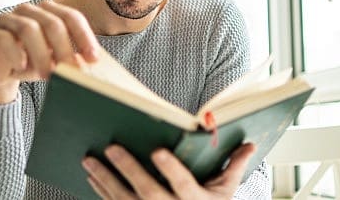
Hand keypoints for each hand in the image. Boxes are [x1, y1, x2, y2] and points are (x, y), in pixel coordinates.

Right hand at [0, 0, 99, 103]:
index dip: (84, 36)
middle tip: (72, 70)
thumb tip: (87, 67)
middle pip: (52, 23)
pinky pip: (4, 39)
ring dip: (41, 54)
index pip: (71, 17)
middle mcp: (28, 11)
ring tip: (48, 74)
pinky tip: (21, 67)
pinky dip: (15, 53)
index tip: (94, 58)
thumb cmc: (30, 62)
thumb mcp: (52, 60)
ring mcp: (8, 20)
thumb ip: (68, 59)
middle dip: (64, 48)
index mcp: (48, 12)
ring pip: (28, 29)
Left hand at [82, 143, 256, 199]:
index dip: (171, 169)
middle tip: (111, 148)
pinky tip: (92, 178)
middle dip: (128, 170)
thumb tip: (250, 144)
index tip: (158, 151)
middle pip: (147, 192)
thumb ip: (234, 167)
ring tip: (89, 160)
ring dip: (105, 180)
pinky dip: (102, 194)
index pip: (183, 184)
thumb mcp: (225, 192)